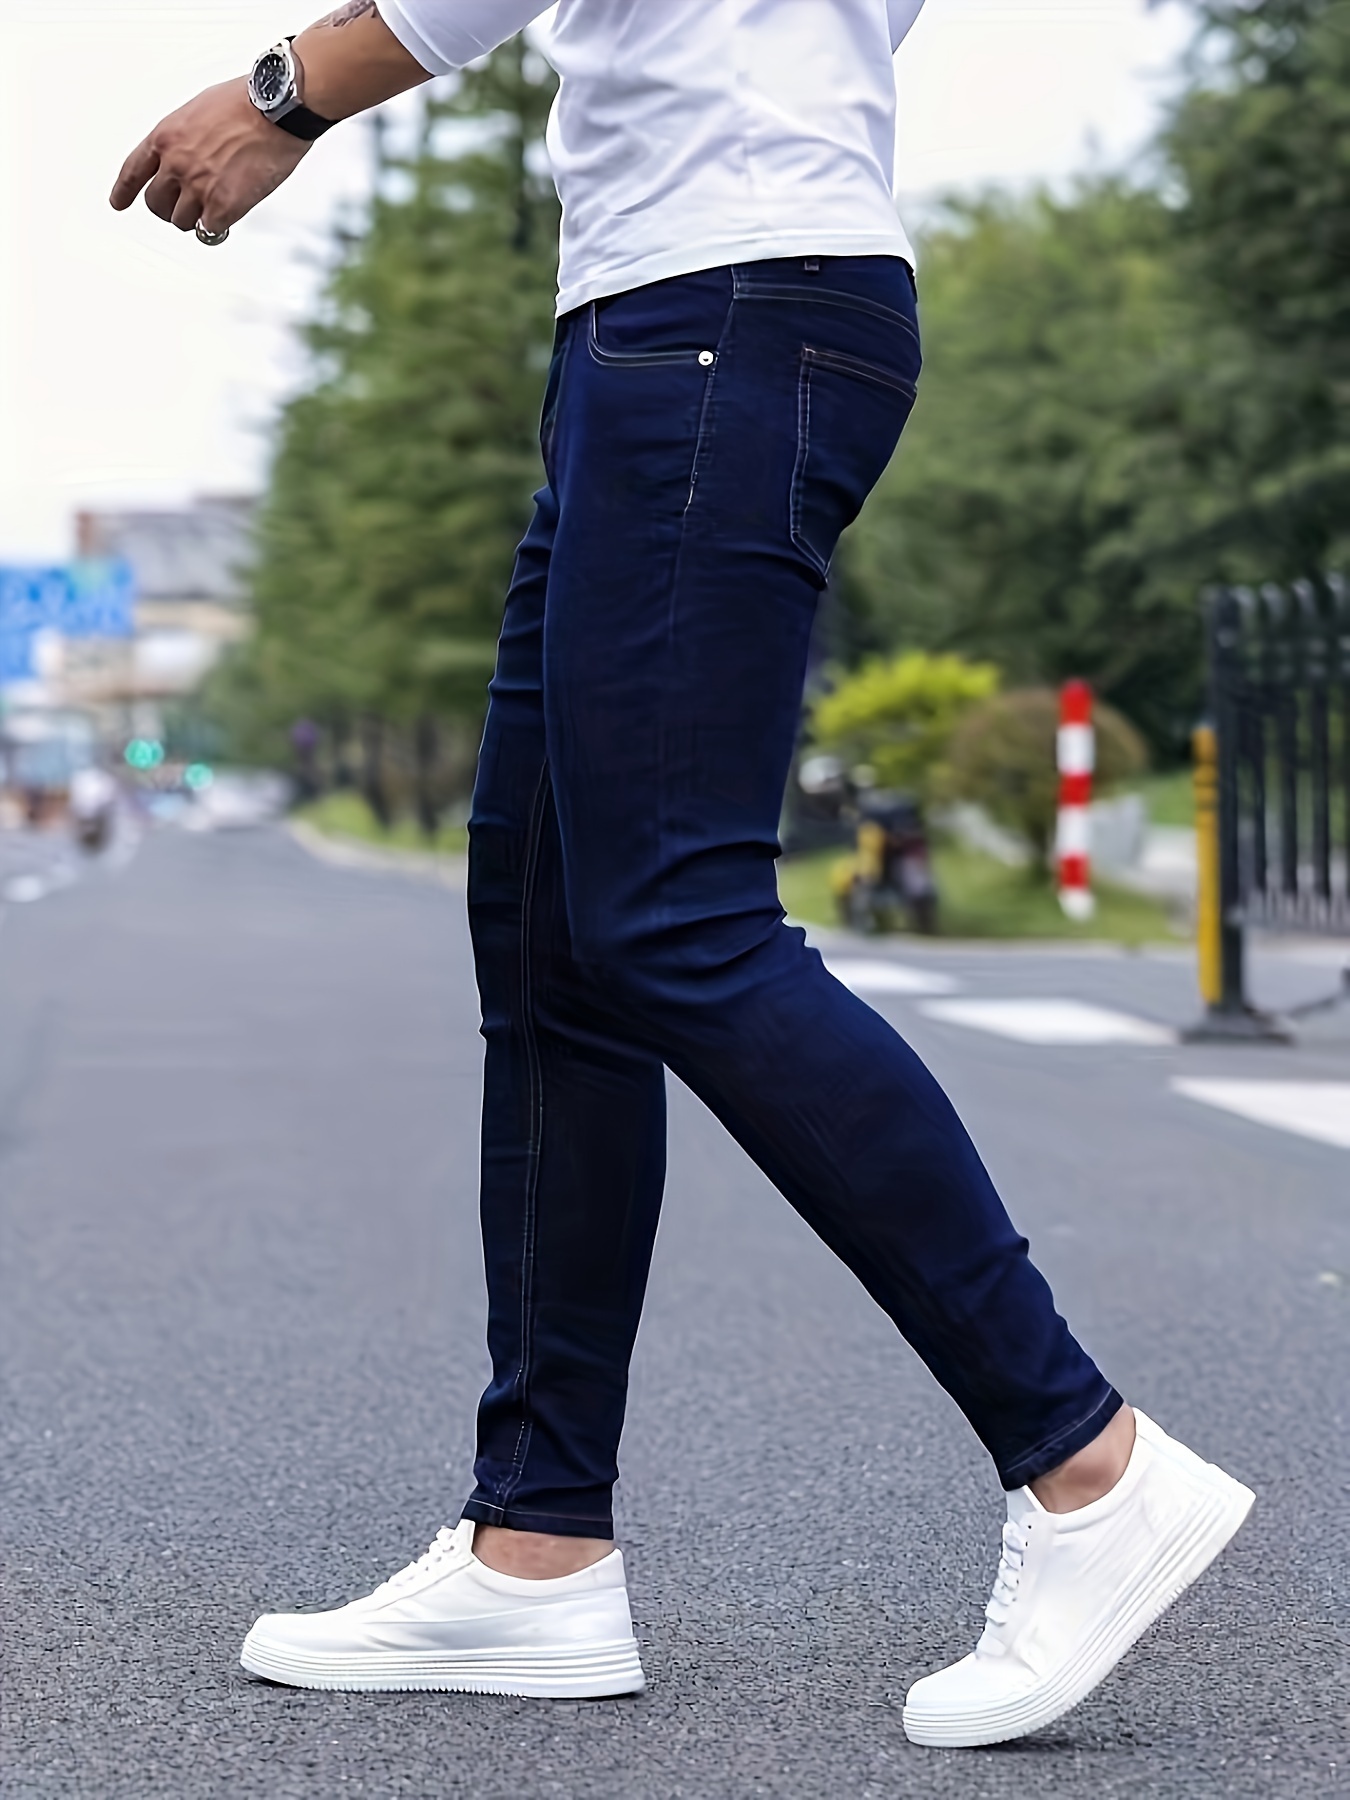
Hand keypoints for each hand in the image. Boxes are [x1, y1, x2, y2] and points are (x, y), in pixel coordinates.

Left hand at [110, 79, 309, 234]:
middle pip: (156, 204)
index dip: (123, 192)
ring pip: (181, 221)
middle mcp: (176, 164)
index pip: (133, 172)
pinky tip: (227, 215)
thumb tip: (188, 156)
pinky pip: (209, 231)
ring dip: (195, 218)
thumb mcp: (198, 111)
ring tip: (211, 209)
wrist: (275, 109)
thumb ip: (184, 138)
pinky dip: (217, 227)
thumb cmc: (245, 103)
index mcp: (165, 137)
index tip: (118, 203)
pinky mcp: (223, 206)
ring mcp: (198, 187)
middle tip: (184, 208)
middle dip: (169, 208)